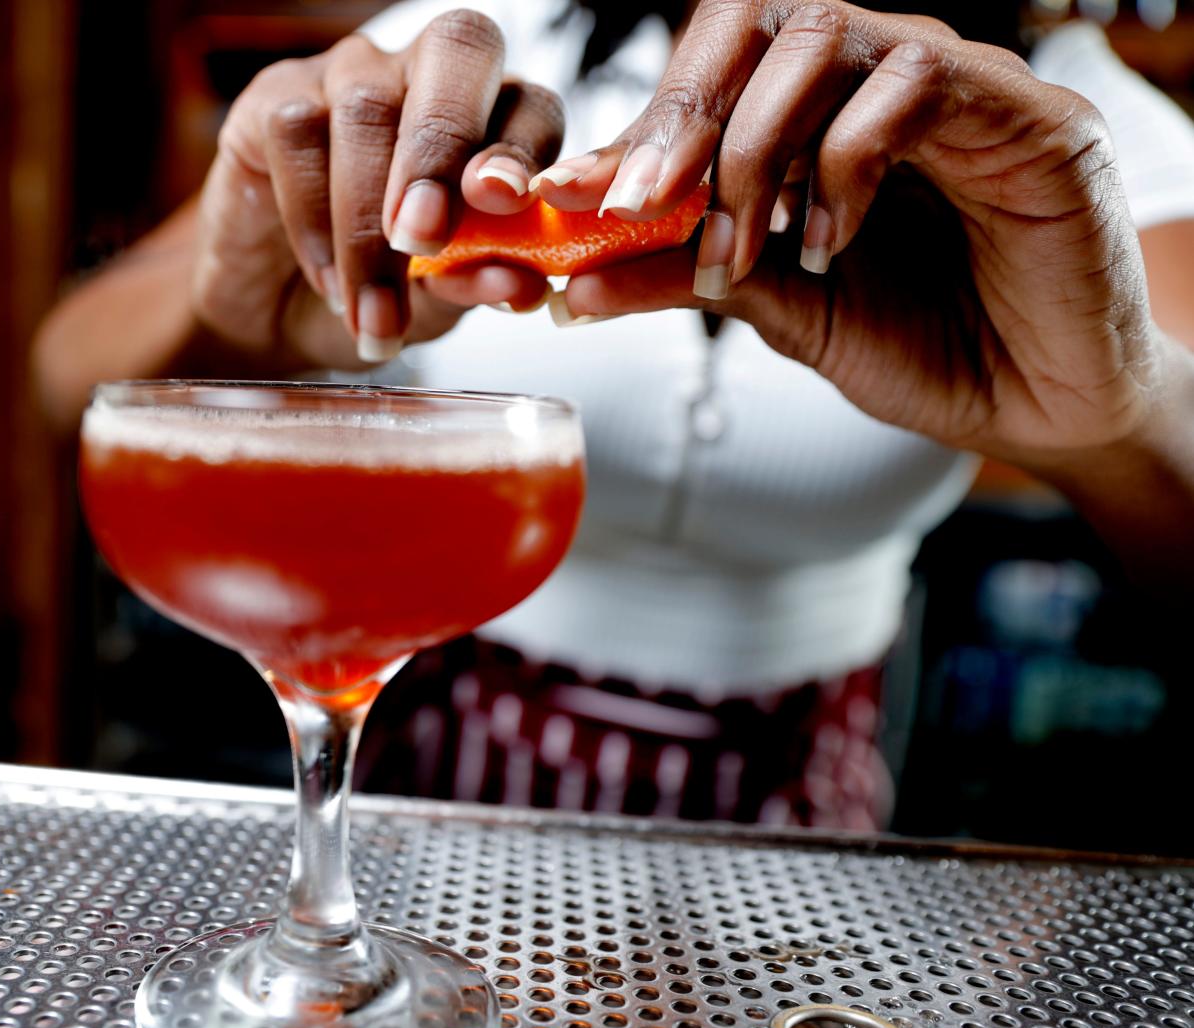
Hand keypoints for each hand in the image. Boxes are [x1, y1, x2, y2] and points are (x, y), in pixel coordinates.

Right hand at [194, 9, 562, 368]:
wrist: (285, 315)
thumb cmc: (384, 295)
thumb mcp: (440, 303)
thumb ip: (476, 283)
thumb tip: (517, 286)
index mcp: (496, 123)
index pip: (531, 107)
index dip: (523, 149)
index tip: (504, 207)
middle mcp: (431, 78)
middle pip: (457, 49)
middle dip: (441, 148)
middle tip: (422, 240)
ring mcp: (353, 76)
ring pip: (365, 109)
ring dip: (367, 227)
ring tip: (372, 312)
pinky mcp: (276, 94)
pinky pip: (296, 131)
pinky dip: (313, 219)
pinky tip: (328, 279)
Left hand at [544, 0, 1162, 467]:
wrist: (1039, 406)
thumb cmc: (924, 348)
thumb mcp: (782, 314)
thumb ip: (687, 282)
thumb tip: (574, 286)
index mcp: (817, 119)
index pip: (711, 77)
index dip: (635, 130)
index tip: (572, 199)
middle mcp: (876, 82)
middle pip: (752, 26)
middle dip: (678, 120)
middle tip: (631, 207)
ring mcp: (950, 86)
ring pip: (820, 38)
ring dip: (750, 148)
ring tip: (738, 252)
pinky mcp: (1023, 113)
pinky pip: (911, 83)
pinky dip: (844, 163)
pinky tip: (829, 243)